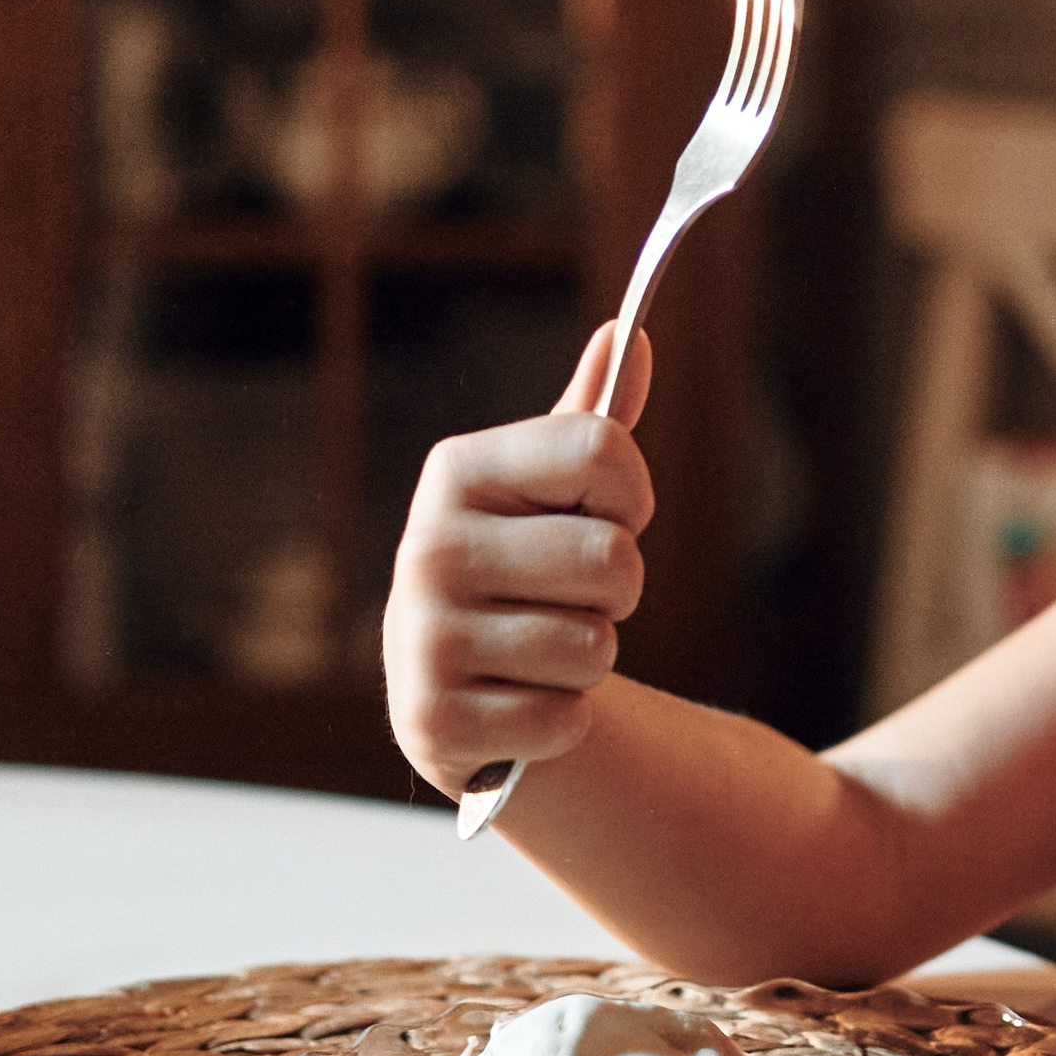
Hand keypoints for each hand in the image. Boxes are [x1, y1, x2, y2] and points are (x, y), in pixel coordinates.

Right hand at [382, 323, 653, 799]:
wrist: (457, 684)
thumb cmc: (525, 566)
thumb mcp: (551, 490)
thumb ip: (593, 418)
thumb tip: (629, 332)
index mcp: (455, 471)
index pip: (602, 449)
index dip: (632, 492)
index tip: (610, 514)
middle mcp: (427, 548)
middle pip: (613, 556)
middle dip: (618, 588)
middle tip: (572, 596)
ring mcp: (424, 639)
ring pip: (595, 646)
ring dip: (590, 658)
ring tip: (540, 649)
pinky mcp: (434, 722)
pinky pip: (566, 718)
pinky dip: (561, 719)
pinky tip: (518, 701)